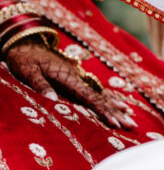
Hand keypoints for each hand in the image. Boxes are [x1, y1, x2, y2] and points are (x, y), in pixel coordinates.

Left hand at [6, 39, 136, 128]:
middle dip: (117, 113)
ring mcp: (80, 77)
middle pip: (101, 97)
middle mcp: (79, 77)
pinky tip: (122, 104)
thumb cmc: (25, 59)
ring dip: (116, 107)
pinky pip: (98, 90)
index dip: (103, 111)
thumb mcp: (28, 72)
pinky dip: (110, 98)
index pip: (90, 97)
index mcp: (69, 77)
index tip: (115, 123)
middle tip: (131, 126)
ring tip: (131, 118)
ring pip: (102, 94)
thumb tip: (54, 100)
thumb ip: (41, 85)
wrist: (27, 43)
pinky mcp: (77, 78)